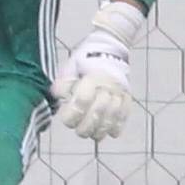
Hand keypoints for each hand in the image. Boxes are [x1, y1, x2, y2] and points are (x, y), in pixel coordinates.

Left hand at [51, 0, 145, 141]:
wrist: (110, 49)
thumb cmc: (85, 60)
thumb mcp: (71, 65)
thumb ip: (64, 82)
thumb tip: (57, 96)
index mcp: (92, 77)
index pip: (83, 100)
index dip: (73, 113)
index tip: (66, 120)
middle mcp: (107, 86)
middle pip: (98, 112)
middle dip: (86, 126)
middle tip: (79, 131)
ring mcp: (119, 92)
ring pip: (112, 116)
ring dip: (101, 130)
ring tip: (92, 135)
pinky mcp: (127, 97)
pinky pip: (125, 115)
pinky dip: (117, 126)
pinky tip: (109, 133)